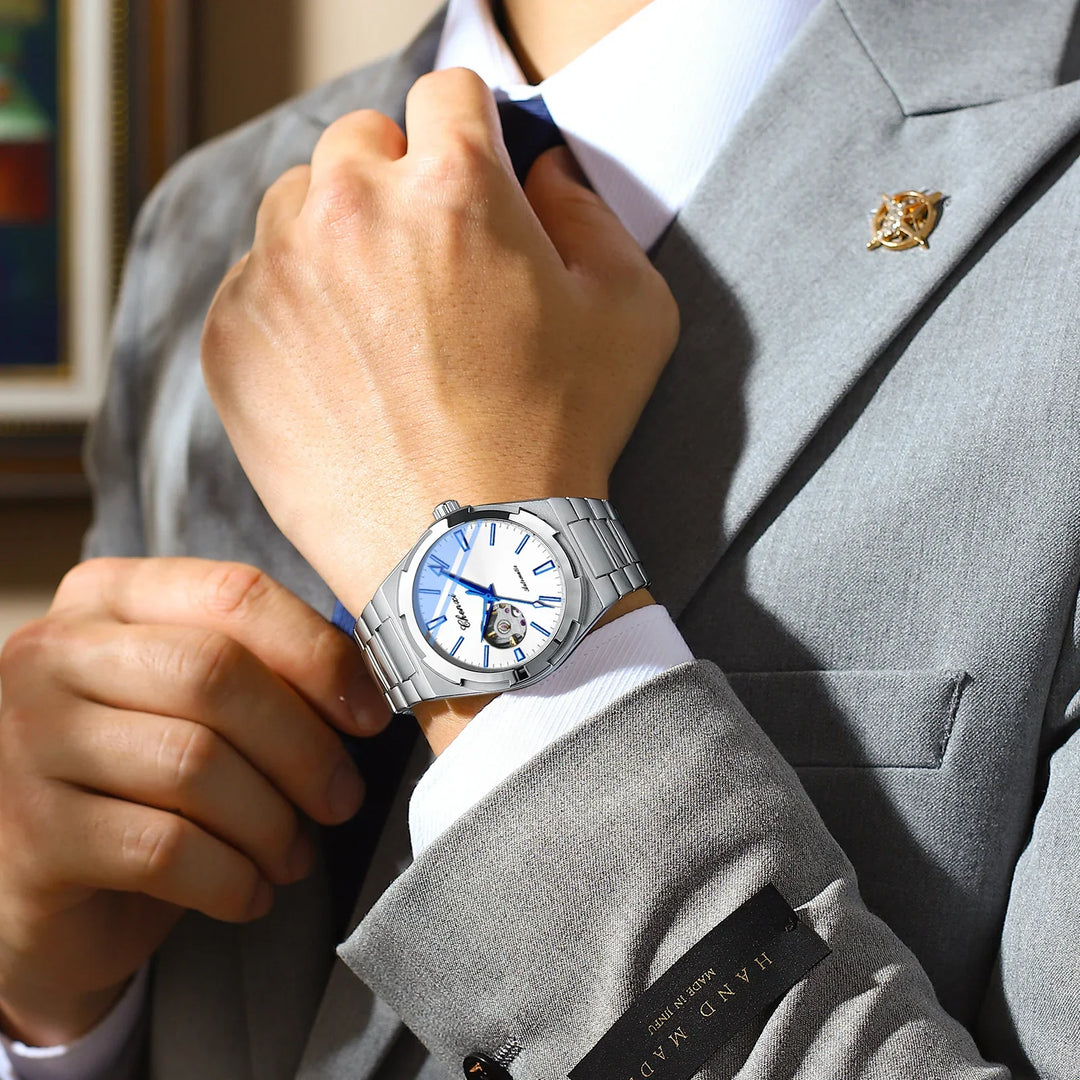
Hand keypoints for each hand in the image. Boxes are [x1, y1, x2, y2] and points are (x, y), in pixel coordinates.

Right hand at [0, 557, 387, 1045]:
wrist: (55, 891)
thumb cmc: (150, 778)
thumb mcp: (207, 704)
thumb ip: (269, 671)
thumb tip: (364, 689)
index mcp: (108, 596)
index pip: (234, 595)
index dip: (319, 655)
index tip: (370, 716)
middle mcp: (54, 652)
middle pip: (214, 673)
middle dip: (302, 745)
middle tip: (342, 798)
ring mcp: (29, 741)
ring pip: (193, 764)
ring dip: (271, 821)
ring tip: (293, 853)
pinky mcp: (32, 834)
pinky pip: (163, 849)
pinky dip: (231, 878)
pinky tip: (251, 892)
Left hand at [200, 68, 678, 622]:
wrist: (470, 556)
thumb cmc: (559, 439)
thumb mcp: (631, 315)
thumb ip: (592, 214)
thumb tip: (545, 172)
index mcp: (454, 188)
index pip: (446, 94)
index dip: (468, 135)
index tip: (470, 179)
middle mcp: (351, 211)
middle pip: (360, 143)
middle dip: (397, 186)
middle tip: (429, 267)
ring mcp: (279, 273)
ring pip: (296, 206)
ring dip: (335, 240)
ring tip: (380, 325)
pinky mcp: (233, 337)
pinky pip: (255, 283)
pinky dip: (291, 309)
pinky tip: (341, 372)